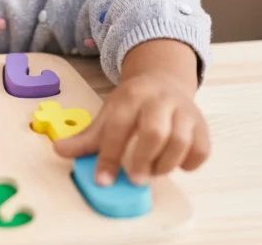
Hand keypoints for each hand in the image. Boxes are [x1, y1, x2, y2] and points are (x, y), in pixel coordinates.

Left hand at [54, 40, 210, 185]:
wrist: (162, 81)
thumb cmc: (131, 105)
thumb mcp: (107, 115)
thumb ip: (86, 138)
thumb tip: (59, 151)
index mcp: (129, 97)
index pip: (118, 128)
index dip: (109, 156)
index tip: (102, 180)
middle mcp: (158, 100)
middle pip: (154, 132)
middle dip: (143, 160)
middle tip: (133, 179)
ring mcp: (183, 111)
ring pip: (181, 141)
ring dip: (165, 164)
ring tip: (152, 173)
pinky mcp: (202, 124)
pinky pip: (202, 148)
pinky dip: (189, 163)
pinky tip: (175, 165)